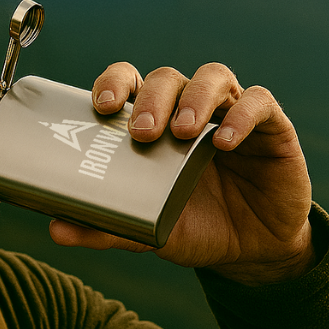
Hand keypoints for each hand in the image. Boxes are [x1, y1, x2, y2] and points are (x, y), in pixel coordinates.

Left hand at [48, 63, 315, 284]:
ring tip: (183, 133)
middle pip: (166, 77)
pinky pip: (259, 103)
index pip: (130, 84)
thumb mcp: (149, 232)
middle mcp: (189, 110)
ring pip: (212, 78)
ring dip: (194, 99)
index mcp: (154, 124)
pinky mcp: (271, 127)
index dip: (114, 83)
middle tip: (142, 132)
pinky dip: (241, 116)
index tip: (102, 106)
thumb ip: (107, 227)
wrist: (251, 250)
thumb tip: (56, 229)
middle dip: (152, 98)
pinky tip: (225, 141)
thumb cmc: (194, 227)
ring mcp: (230, 113)